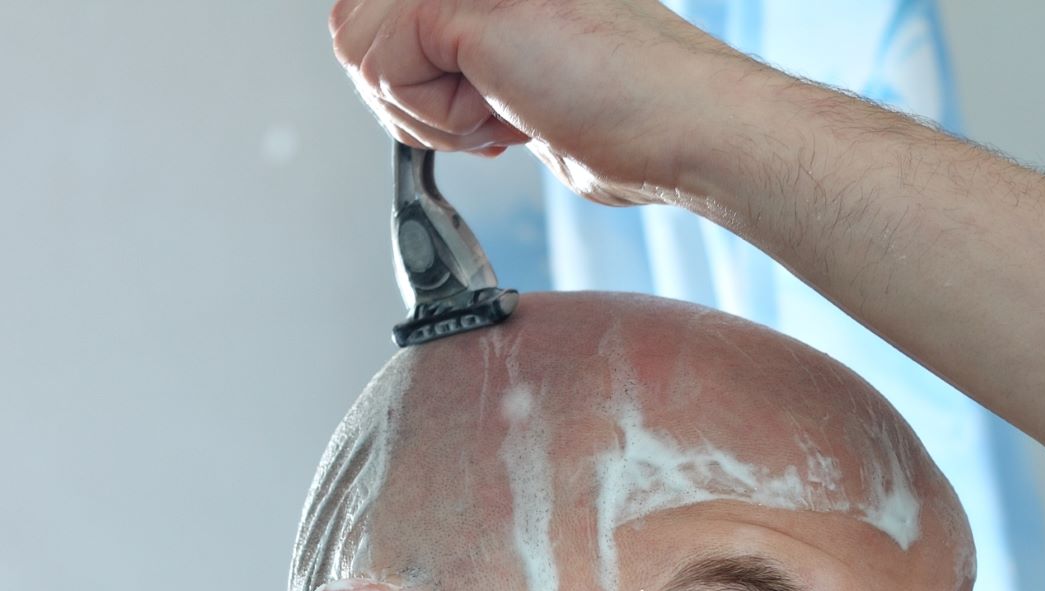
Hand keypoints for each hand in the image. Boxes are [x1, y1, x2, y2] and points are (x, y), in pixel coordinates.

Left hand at [329, 0, 753, 204]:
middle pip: (354, 24)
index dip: (410, 78)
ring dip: (425, 110)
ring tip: (503, 112)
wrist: (689, 125)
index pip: (380, 14)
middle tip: (489, 115)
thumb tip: (416, 77)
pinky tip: (508, 111)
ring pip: (358, 45)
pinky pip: (385, 71)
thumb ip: (466, 60)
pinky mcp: (460, 2)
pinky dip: (440, 119)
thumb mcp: (524, 78)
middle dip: (405, 96)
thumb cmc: (635, 115)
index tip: (486, 107)